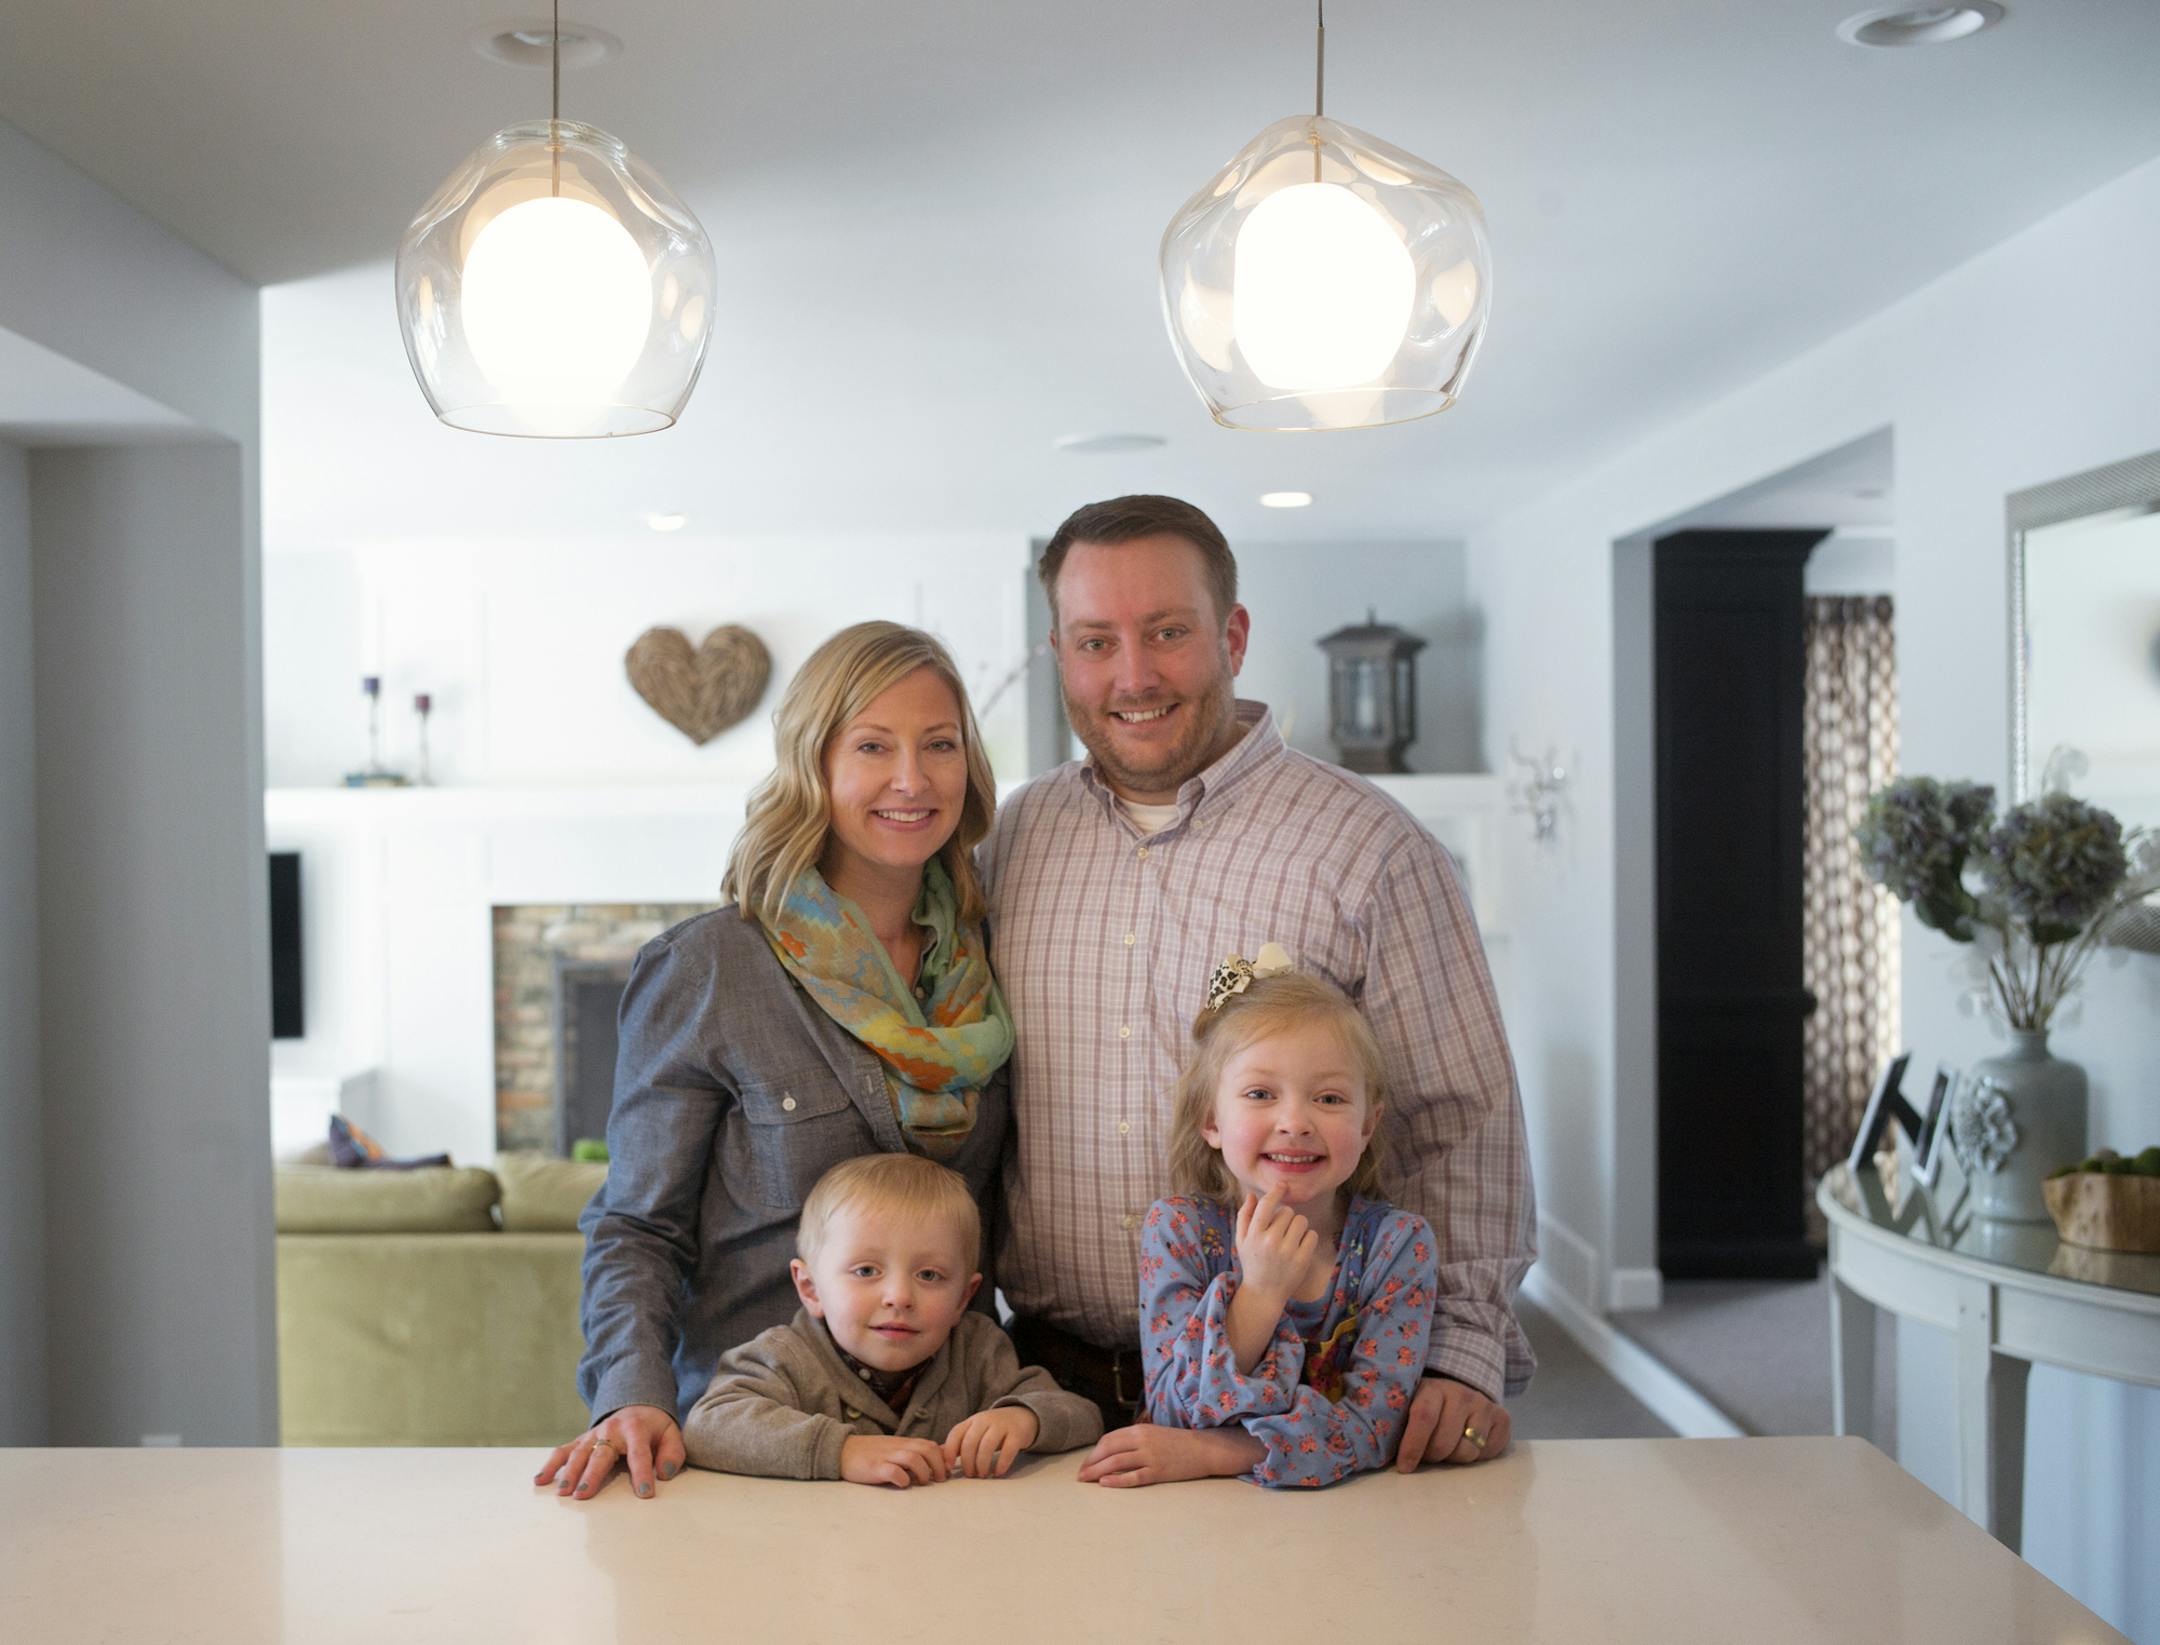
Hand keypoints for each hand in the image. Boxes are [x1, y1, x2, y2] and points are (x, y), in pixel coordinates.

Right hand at [535, 1404, 683, 1500]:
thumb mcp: (671, 1434)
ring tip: (563, 1492)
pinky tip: (541, 1480)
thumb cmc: (655, 1427)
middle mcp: (611, 1430)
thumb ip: (672, 1453)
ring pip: (579, 1453)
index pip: (640, 1453)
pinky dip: (551, 1465)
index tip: (645, 1494)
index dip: (643, 1474)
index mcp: (636, 1429)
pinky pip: (563, 1451)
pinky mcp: (582, 1440)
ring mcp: (593, 1435)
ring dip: (570, 1472)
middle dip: (592, 1474)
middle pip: (601, 1454)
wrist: (637, 1406)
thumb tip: (665, 1474)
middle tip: (584, 1494)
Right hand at [840, 1434, 951, 1488]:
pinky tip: (902, 1485)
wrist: (842, 1450)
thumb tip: (938, 1455)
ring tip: (922, 1482)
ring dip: (923, 1472)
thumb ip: (914, 1452)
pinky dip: (902, 1479)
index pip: (931, 1445)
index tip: (947, 1472)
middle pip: (927, 1449)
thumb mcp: (895, 1448)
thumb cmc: (870, 1453)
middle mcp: (898, 1447)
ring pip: (914, 1458)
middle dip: (939, 1466)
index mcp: (904, 1443)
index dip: (943, 1458)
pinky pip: (893, 1471)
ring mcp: (886, 1456)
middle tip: (940, 1480)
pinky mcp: (875, 1467)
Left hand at [942, 1406, 1039, 1477]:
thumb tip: (938, 1456)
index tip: (949, 1467)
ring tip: (983, 1475)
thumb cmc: (994, 1429)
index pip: (956, 1433)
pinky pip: (1008, 1450)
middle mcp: (985, 1420)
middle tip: (970, 1475)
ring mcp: (1002, 1426)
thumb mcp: (975, 1431)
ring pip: (987, 1445)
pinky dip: (1001, 1463)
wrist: (1022, 1417)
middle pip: (970, 1442)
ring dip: (982, 1464)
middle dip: (968, 1461)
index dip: (950, 1451)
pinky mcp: (1017, 1434)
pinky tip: (998, 1472)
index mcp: (972, 1421)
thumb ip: (959, 1443)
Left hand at [1077, 1423, 1265, 1487]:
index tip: (1086, 1463)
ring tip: (1086, 1480)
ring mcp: (1150, 1456)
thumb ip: (1133, 1440)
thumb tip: (1111, 1452)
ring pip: (1116, 1463)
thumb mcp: (1153, 1434)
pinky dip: (1117, 1480)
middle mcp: (1142, 1441)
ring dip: (1097, 1472)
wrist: (1204, 1449)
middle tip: (1080, 1475)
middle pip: (1108, 1451)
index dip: (1094, 1452)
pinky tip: (1105, 1484)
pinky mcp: (1158, 1472)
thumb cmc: (1177, 1443)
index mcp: (1139, 1429)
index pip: (1109, 1439)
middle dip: (1091, 1463)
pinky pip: (1133, 1477)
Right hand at [1234, 1186, 1319, 1303]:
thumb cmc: (1252, 1262)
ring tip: (1290, 1238)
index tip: (1283, 1185)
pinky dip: (1308, 1238)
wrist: (1264, 1293)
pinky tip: (1299, 1247)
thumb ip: (1245, 1215)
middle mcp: (1270, 1241)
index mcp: (1254, 1234)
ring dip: (1298, 1226)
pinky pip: (1312, 1235)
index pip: (1267, 1204)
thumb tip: (1253, 1195)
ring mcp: (1287, 1251)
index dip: (1276, 1191)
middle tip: (1281, 1231)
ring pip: (1301, 1221)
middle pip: (1288, 1211)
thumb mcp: (1241, 1239)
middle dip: (1286, 1217)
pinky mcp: (1302, 1260)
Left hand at [1394, 1376, 1510, 1469]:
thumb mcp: (1408, 1406)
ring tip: (1447, 1449)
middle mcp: (1462, 1394)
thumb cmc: (1425, 1405)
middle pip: (1445, 1443)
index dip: (1413, 1446)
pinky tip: (1466, 1444)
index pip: (1424, 1417)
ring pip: (1468, 1452)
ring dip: (1454, 1459)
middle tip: (1426, 1456)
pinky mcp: (1503, 1418)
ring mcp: (1484, 1405)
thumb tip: (1378, 1454)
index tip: (1405, 1467)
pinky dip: (1477, 1457)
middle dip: (1432, 1457)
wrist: (1458, 1390)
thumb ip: (1395, 1424)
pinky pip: (1489, 1453)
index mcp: (1433, 1388)